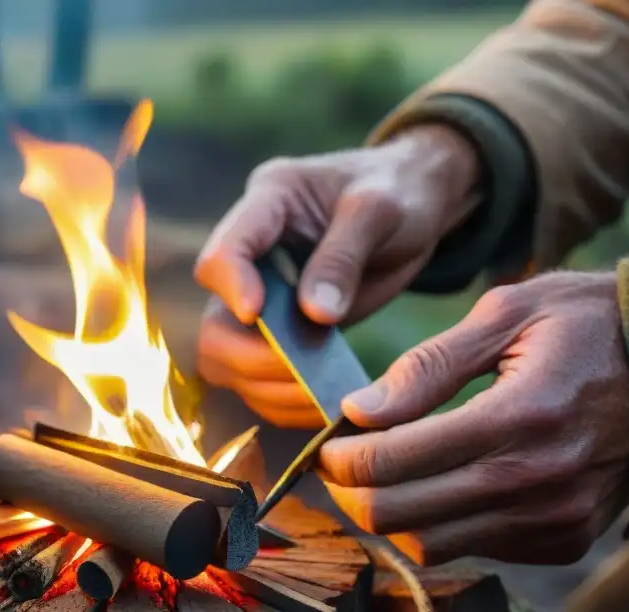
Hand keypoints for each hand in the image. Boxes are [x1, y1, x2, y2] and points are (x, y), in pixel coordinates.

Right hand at [195, 126, 479, 428]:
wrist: (413, 201)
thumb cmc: (397, 190)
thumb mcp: (381, 209)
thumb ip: (344, 256)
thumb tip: (315, 316)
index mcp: (267, 203)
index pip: (223, 254)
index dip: (231, 289)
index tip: (258, 315)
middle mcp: (251, 256)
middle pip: (214, 326)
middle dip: (252, 358)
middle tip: (303, 372)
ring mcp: (261, 300)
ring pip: (228, 364)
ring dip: (269, 388)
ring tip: (321, 396)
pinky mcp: (279, 333)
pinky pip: (260, 383)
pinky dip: (287, 401)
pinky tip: (323, 403)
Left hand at [318, 272, 628, 565]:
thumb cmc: (587, 324)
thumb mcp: (507, 314)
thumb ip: (427, 366)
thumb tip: (358, 410)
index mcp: (519, 417)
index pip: (395, 460)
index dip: (342, 458)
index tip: (326, 444)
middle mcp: (537, 482)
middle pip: (401, 517)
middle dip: (351, 495)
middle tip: (337, 467)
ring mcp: (553, 520)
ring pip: (431, 546)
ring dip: (390, 516)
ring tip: (380, 476)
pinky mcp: (563, 540)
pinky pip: (473, 550)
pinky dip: (439, 525)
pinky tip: (437, 486)